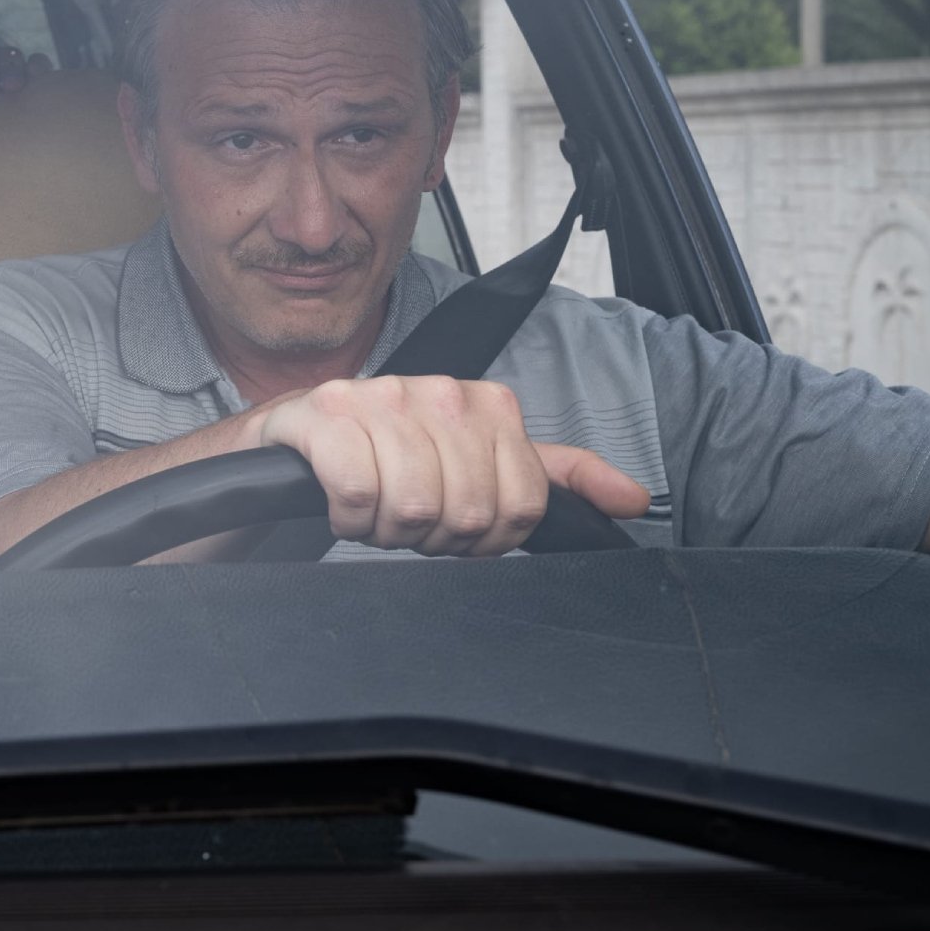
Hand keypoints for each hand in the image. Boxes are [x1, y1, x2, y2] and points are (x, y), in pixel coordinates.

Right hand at [248, 376, 650, 554]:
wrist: (295, 440)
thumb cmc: (389, 457)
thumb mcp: (481, 462)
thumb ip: (557, 477)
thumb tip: (634, 500)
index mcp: (485, 403)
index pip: (520, 506)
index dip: (486, 539)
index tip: (454, 527)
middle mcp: (438, 391)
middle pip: (469, 512)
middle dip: (434, 537)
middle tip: (407, 522)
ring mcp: (379, 398)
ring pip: (414, 507)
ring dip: (388, 530)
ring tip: (375, 511)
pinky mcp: (325, 414)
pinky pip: (358, 492)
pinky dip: (349, 517)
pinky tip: (342, 503)